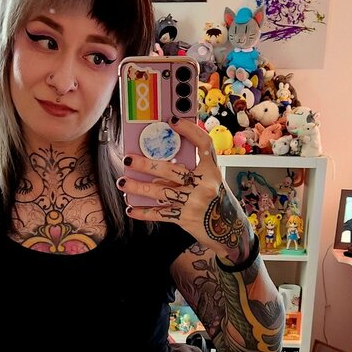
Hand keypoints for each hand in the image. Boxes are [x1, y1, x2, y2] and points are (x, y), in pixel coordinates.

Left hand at [118, 119, 252, 263]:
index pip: (204, 144)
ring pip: (160, 192)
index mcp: (212, 171)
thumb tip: (157, 168)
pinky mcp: (185, 219)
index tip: (173, 121)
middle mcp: (204, 185)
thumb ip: (190, 172)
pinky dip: (143, 212)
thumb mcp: (211, 181)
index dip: (190, 131)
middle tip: (129, 159)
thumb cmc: (216, 201)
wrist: (228, 230)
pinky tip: (130, 209)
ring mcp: (193, 203)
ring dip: (138, 187)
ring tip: (123, 182)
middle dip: (146, 164)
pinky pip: (160, 214)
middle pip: (172, 170)